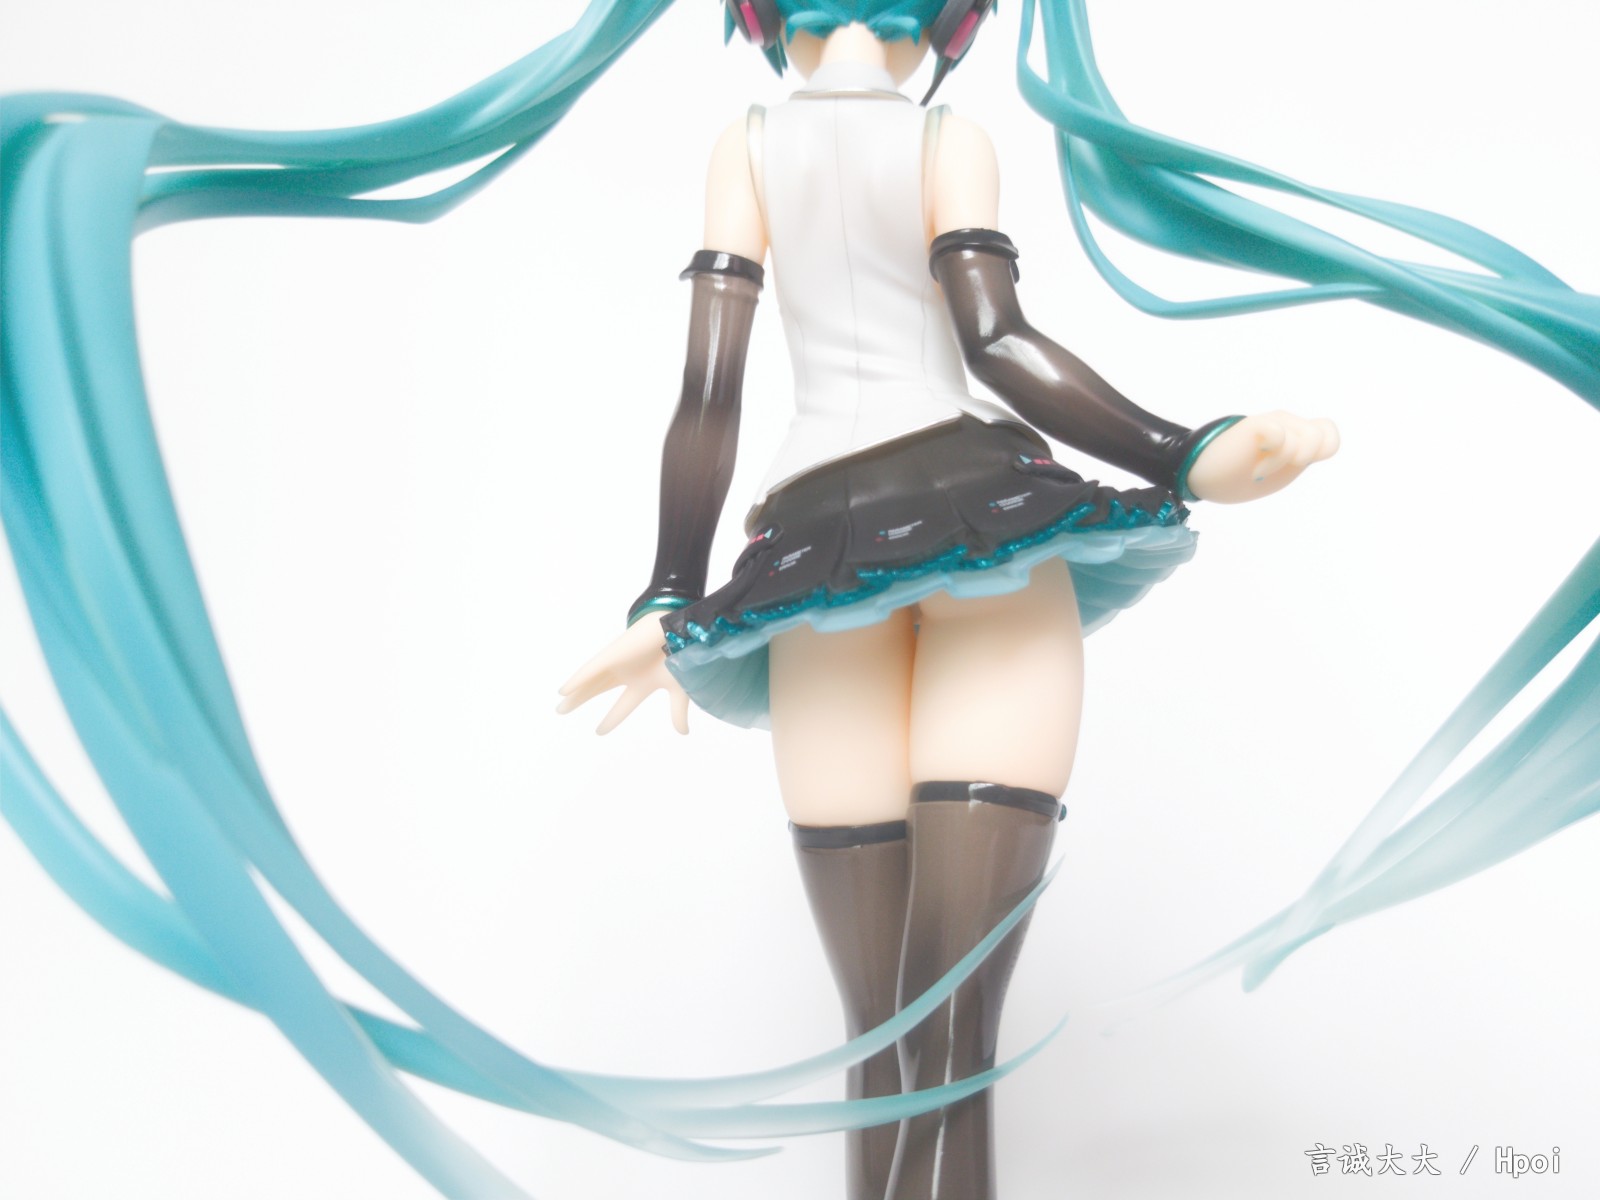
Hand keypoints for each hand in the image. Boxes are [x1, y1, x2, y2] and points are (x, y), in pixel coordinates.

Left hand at [556, 614, 690, 734]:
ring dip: (575, 694)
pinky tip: (563, 691)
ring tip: (560, 707)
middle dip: (580, 700)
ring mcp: (618, 664)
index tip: (599, 731)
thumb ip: (677, 711)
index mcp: (643, 684)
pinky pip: (590, 670)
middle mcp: (627, 674)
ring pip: (590, 682)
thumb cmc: (681, 654)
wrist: (681, 629)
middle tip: (561, 711)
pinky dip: (577, 681)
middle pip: (597, 690)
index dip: (611, 719)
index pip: (623, 706)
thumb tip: (683, 732)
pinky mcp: (612, 655)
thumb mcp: (679, 689)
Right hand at [1185, 411, 1339, 503]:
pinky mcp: (1254, 424)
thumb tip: (1314, 448)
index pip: (1328, 433)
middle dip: (1304, 458)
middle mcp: (1286, 424)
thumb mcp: (1278, 473)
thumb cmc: (1238, 477)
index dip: (1322, 449)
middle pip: (1323, 435)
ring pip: (1304, 440)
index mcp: (1294, 437)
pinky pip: (1281, 435)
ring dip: (1282, 462)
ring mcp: (1271, 422)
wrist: (1201, 476)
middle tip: (1277, 467)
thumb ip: (1299, 460)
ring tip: (1258, 469)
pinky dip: (1272, 456)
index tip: (1297, 464)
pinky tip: (1254, 463)